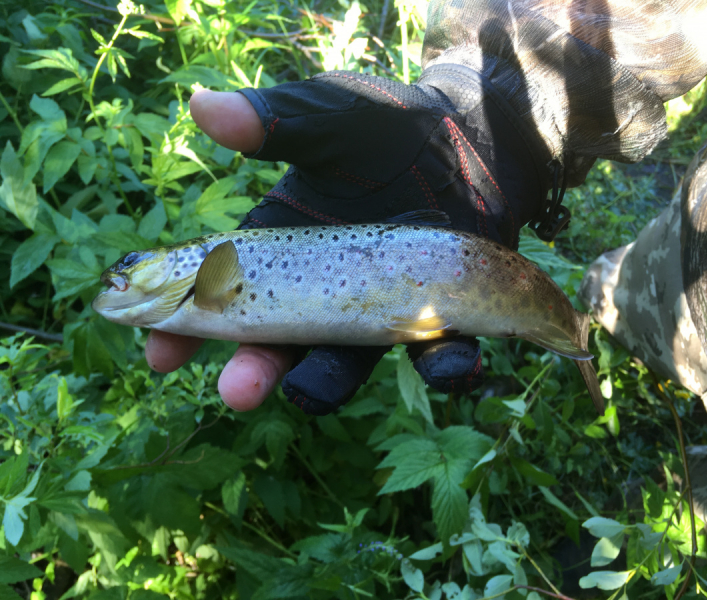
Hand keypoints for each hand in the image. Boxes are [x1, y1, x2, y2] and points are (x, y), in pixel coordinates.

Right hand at [150, 65, 555, 413]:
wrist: (477, 141)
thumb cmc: (394, 129)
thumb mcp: (333, 118)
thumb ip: (278, 121)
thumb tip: (201, 106)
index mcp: (285, 244)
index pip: (223, 289)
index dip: (187, 324)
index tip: (158, 353)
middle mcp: (325, 286)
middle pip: (279, 339)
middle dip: (255, 366)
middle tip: (236, 390)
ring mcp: (379, 306)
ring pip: (347, 360)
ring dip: (325, 382)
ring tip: (306, 392)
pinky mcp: (438, 313)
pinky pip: (437, 352)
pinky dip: (442, 364)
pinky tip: (444, 364)